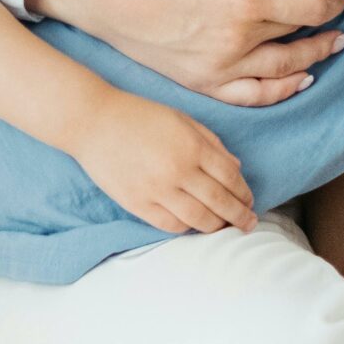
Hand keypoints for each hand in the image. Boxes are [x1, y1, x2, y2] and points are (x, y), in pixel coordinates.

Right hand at [28, 0, 343, 106]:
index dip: (330, 1)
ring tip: (328, 49)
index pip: (307, 7)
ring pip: (282, 70)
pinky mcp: (201, 82)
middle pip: (297, 38)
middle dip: (323, 29)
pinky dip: (280, 91)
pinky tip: (297, 81)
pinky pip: (252, 95)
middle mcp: (237, 37)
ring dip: (311, 59)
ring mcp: (220, 66)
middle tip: (338, 22)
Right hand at [68, 91, 255, 234]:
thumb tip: (236, 168)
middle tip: (248, 223)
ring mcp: (157, 190)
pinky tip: (194, 224)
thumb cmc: (138, 115)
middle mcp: (178, 170)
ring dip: (218, 226)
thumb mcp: (181, 119)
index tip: (250, 201)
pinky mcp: (138, 204)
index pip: (231, 177)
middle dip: (240, 216)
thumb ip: (211, 142)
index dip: (244, 192)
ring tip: (225, 227)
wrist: (92, 122)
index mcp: (192, 146)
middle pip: (221, 202)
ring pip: (199, 219)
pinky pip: (171, 225)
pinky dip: (188, 227)